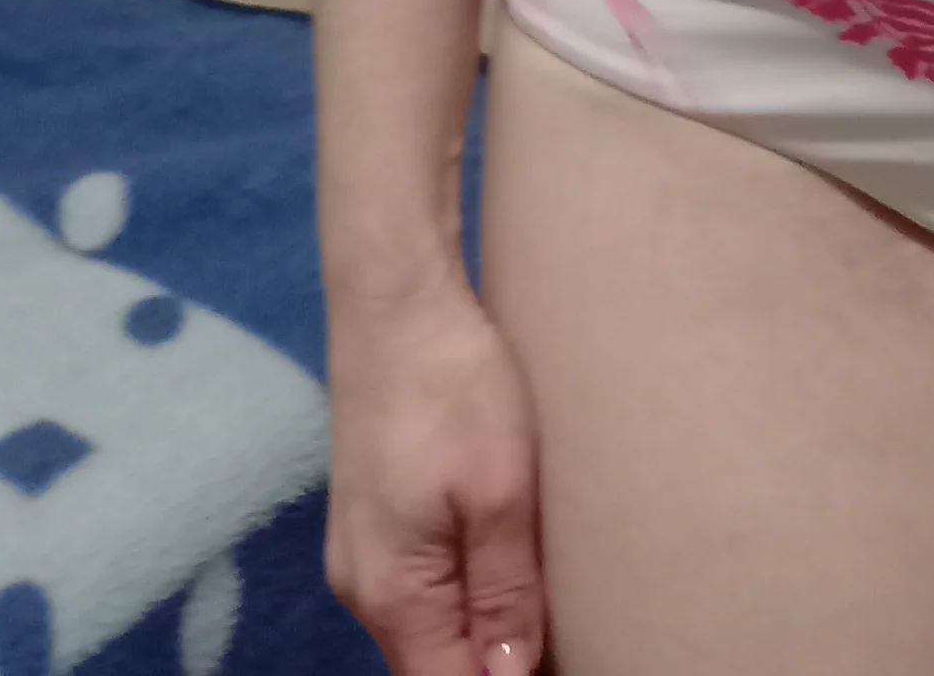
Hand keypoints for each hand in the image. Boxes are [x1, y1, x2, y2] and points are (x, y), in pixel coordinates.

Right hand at [323, 275, 549, 675]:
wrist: (395, 295)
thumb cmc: (452, 387)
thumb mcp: (499, 493)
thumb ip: (506, 597)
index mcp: (392, 596)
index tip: (568, 662)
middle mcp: (364, 588)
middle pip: (435, 666)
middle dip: (497, 664)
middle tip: (569, 638)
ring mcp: (363, 550)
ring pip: (429, 627)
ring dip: (483, 633)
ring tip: (550, 612)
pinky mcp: (374, 513)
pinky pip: (421, 585)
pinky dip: (464, 594)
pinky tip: (508, 569)